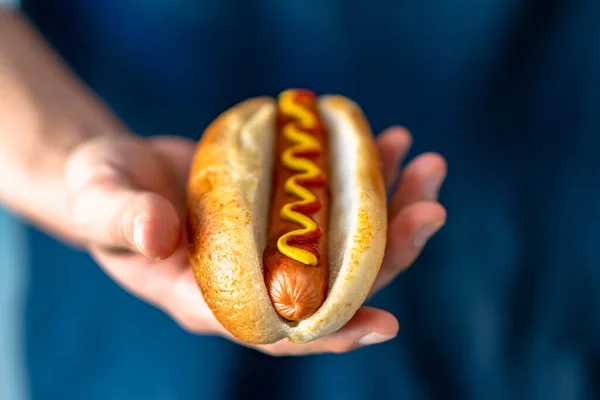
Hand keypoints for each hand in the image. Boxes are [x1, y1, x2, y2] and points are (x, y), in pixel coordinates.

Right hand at [63, 128, 445, 355]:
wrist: (121, 174)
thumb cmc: (105, 195)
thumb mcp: (102, 203)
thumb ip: (123, 219)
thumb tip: (158, 233)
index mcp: (210, 295)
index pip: (277, 326)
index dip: (330, 328)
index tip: (386, 322)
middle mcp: (255, 277)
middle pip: (333, 281)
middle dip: (388, 252)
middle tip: (430, 209)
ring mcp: (274, 244)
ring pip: (347, 241)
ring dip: (392, 206)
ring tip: (426, 166)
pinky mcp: (284, 210)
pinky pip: (334, 201)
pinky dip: (365, 175)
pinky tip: (388, 145)